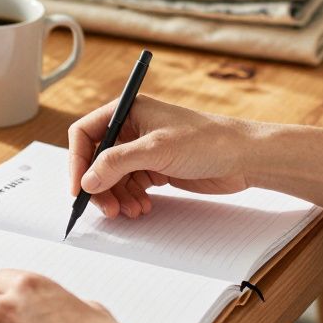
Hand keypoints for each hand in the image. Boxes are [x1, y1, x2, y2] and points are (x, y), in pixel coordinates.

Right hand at [69, 95, 256, 218]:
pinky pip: (131, 187)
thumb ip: (116, 163)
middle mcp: (132, 129)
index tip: (79, 187)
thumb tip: (86, 181)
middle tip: (107, 208)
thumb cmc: (207, 141)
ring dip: (117, 197)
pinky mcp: (156, 169)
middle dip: (99, 186)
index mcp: (128, 111)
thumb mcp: (156, 149)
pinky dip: (131, 200)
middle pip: (97, 161)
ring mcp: (143, 151)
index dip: (78, 160)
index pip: (86, 134)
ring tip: (131, 211)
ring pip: (112, 178)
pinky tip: (143, 208)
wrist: (245, 157)